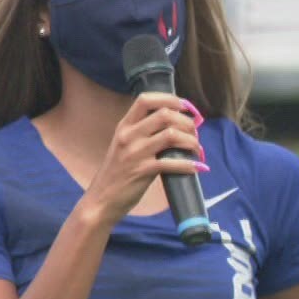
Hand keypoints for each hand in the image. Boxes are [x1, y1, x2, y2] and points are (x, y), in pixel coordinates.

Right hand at [79, 92, 205, 226]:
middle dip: (186, 122)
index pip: (145, 99)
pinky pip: (172, 163)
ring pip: (171, 135)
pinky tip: (197, 167)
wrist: (101, 200)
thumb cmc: (118, 173)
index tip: (185, 106)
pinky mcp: (142, 171)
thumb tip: (175, 126)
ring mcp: (135, 153)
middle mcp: (129, 135)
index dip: (169, 99)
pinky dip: (189, 164)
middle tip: (195, 133)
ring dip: (190, 140)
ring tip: (197, 149)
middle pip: (164, 115)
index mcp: (124, 126)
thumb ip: (143, 133)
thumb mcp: (125, 146)